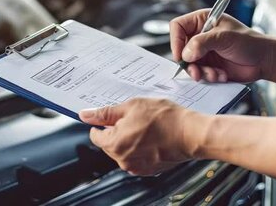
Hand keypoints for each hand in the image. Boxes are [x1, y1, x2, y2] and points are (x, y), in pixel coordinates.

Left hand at [79, 98, 199, 175]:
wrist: (190, 133)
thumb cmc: (164, 118)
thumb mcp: (132, 106)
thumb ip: (106, 113)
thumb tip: (86, 115)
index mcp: (114, 144)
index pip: (95, 135)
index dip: (101, 123)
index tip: (109, 117)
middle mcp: (123, 160)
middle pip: (109, 144)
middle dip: (117, 130)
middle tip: (134, 117)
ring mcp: (136, 167)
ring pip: (124, 151)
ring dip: (130, 139)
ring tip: (146, 125)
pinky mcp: (149, 169)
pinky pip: (137, 157)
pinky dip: (141, 148)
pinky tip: (153, 136)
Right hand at [170, 9, 275, 82]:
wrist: (264, 60)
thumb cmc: (249, 42)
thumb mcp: (224, 38)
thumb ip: (202, 43)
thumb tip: (185, 54)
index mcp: (202, 20)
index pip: (178, 27)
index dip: (176, 41)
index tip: (182, 55)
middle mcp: (200, 36)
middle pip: (180, 49)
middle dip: (189, 63)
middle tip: (197, 71)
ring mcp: (204, 52)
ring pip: (189, 64)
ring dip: (200, 72)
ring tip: (214, 74)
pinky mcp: (209, 66)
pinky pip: (199, 74)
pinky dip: (208, 77)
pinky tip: (221, 75)